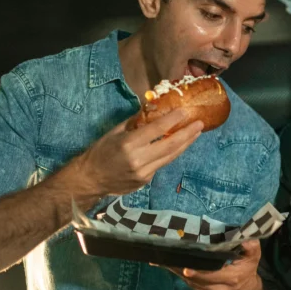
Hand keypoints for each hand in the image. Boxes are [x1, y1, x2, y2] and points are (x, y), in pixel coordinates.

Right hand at [75, 108, 202, 197]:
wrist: (90, 179)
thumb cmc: (100, 151)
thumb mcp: (114, 132)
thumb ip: (135, 122)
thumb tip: (152, 109)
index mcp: (129, 144)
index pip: (156, 130)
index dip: (172, 120)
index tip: (184, 111)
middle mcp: (139, 159)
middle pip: (170, 145)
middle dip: (187, 134)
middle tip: (200, 124)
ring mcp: (144, 172)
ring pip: (170, 157)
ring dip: (185, 144)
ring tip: (196, 133)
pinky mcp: (146, 180)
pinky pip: (162, 164)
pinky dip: (171, 153)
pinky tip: (179, 145)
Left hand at [163, 240, 265, 289]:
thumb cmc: (247, 273)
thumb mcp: (253, 259)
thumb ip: (251, 248)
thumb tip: (247, 239)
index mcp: (232, 278)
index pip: (212, 275)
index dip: (198, 272)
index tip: (185, 268)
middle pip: (196, 280)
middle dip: (180, 269)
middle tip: (166, 258)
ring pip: (191, 284)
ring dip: (178, 272)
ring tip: (165, 261)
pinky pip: (192, 289)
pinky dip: (184, 279)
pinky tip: (174, 269)